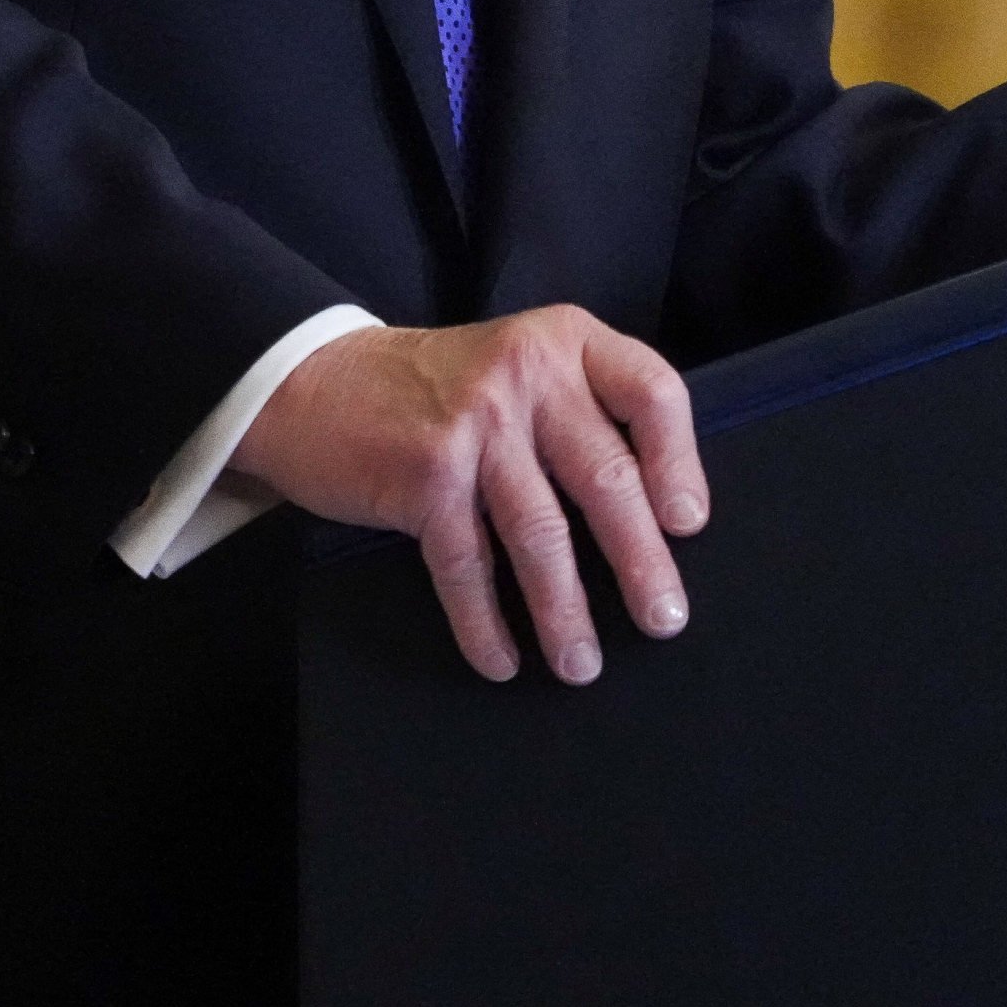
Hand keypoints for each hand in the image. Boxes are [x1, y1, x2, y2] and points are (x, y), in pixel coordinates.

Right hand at [231, 307, 707, 684]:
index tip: (688, 524)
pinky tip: (502, 659)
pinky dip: (485, 623)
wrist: (318, 382)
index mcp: (567, 342)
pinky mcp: (425, 474)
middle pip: (606, 476)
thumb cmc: (440, 390)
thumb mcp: (521, 367)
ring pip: (540, 533)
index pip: (650, 392)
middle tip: (664, 619)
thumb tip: (653, 517)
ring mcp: (474, 423)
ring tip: (582, 664)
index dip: (679, 461)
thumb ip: (580, 413)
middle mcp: (527, 373)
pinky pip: (469, 565)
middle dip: (640, 560)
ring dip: (565, 610)